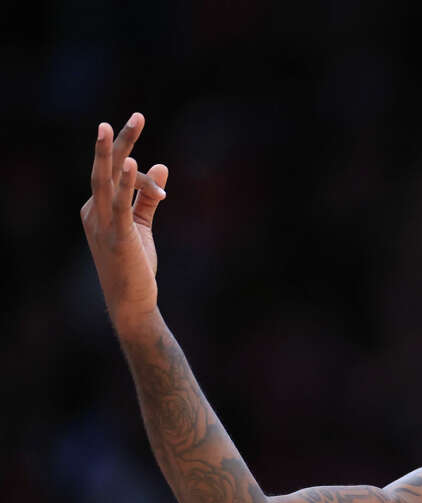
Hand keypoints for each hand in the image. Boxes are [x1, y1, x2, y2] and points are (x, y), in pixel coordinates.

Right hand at [81, 112, 169, 334]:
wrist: (132, 302)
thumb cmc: (134, 265)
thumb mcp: (142, 225)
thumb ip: (147, 196)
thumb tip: (159, 165)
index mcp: (97, 206)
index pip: (116, 174)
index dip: (141, 175)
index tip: (162, 192)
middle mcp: (94, 210)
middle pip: (105, 168)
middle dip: (118, 140)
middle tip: (138, 115)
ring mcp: (102, 223)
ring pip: (105, 179)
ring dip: (112, 152)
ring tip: (117, 125)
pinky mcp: (118, 237)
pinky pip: (119, 204)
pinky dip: (125, 183)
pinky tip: (132, 163)